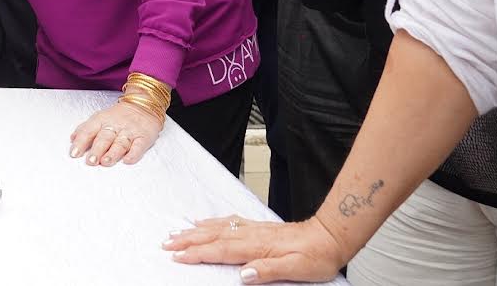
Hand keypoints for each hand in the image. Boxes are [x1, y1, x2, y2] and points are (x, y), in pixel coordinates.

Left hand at [68, 100, 163, 166]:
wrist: (143, 105)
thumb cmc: (118, 116)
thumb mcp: (100, 117)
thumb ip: (86, 128)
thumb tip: (72, 139)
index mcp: (102, 120)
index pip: (89, 130)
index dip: (81, 142)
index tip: (74, 153)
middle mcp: (115, 125)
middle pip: (104, 137)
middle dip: (97, 149)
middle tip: (91, 161)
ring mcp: (130, 131)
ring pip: (120, 142)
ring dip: (113, 153)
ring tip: (105, 162)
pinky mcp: (144, 137)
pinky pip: (139, 146)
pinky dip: (134, 154)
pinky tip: (128, 160)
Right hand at [163, 215, 347, 283]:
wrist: (330, 236)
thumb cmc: (316, 256)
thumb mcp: (297, 269)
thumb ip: (268, 270)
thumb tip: (244, 273)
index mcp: (257, 246)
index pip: (221, 250)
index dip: (198, 254)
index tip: (178, 257)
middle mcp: (251, 234)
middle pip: (213, 237)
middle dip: (188, 241)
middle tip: (166, 244)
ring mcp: (253, 229)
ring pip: (217, 228)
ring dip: (195, 231)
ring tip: (176, 233)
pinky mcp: (258, 227)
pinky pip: (228, 222)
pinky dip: (212, 223)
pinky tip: (204, 223)